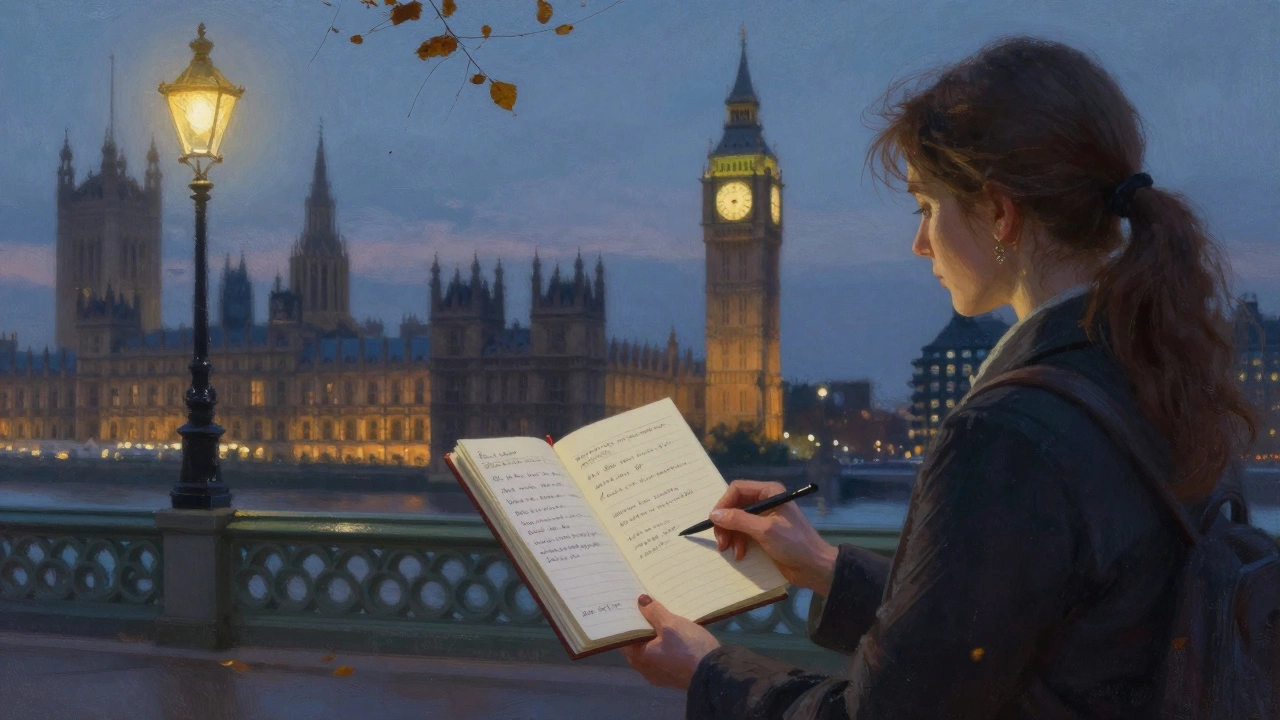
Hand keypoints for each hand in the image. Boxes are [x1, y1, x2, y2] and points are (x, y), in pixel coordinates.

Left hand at [620, 594, 720, 690]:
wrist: (715, 674)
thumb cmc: (688, 648)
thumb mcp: (671, 624)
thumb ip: (654, 612)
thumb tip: (640, 601)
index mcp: (639, 658)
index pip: (624, 637)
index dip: (626, 621)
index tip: (629, 606)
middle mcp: (645, 670)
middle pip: (638, 644)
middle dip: (641, 627)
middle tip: (645, 607)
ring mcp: (660, 675)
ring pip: (651, 651)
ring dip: (654, 636)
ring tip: (660, 617)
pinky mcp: (674, 676)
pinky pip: (663, 657)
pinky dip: (664, 645)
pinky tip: (673, 634)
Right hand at [711, 480, 838, 594]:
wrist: (815, 568)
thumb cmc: (794, 544)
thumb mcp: (765, 530)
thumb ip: (739, 520)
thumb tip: (714, 514)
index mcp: (769, 492)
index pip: (737, 489)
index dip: (723, 504)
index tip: (714, 521)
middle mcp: (765, 501)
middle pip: (735, 506)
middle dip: (726, 523)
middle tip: (721, 542)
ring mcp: (764, 518)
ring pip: (736, 521)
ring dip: (730, 536)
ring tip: (731, 551)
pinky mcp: (763, 534)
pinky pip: (743, 533)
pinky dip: (738, 543)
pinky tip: (740, 554)